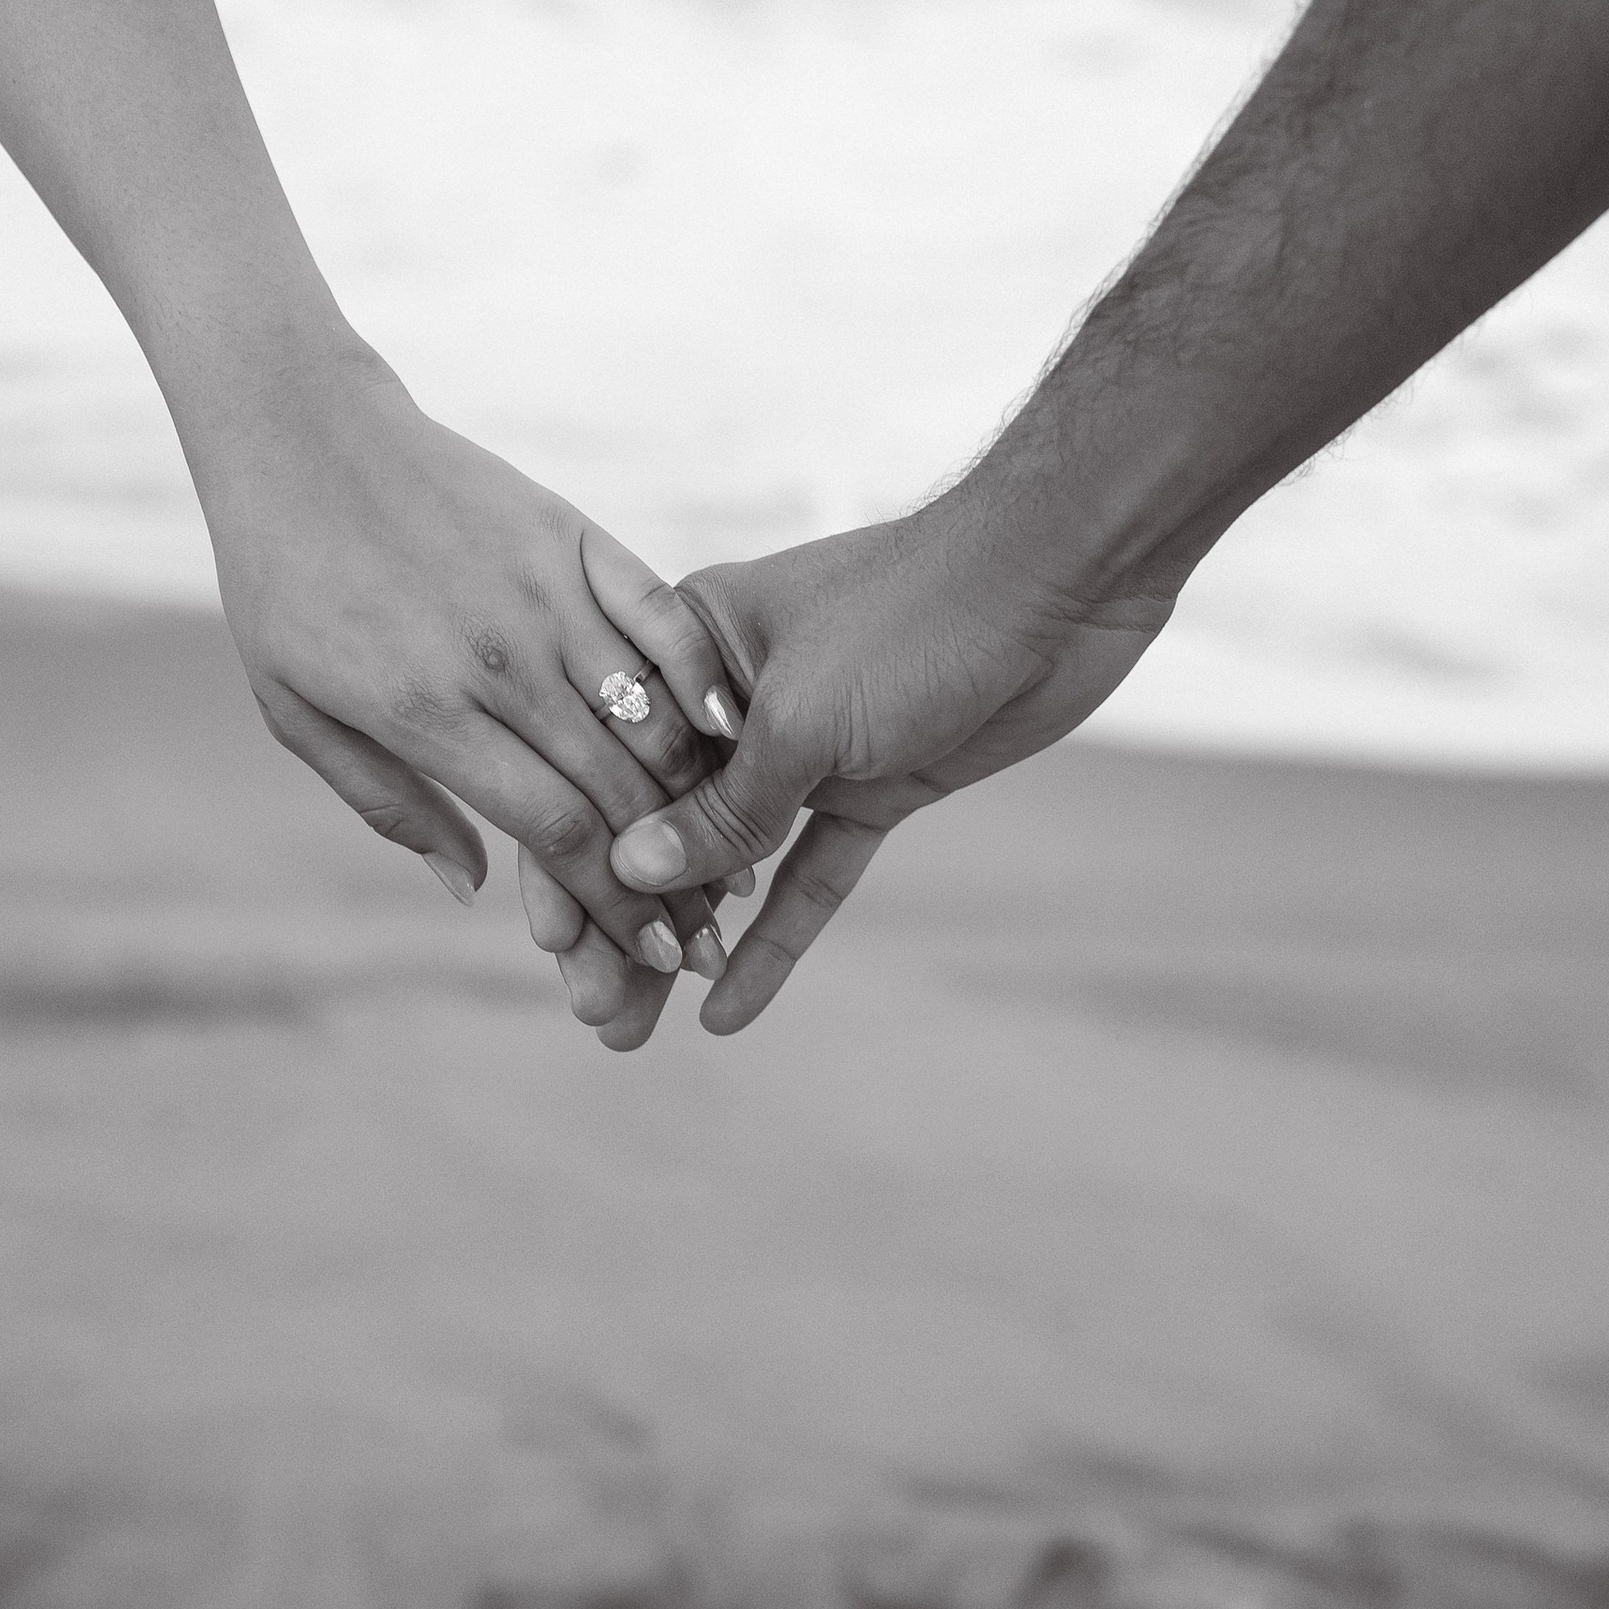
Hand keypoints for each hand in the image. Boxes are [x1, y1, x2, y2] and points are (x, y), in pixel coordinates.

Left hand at [189, 334, 741, 986]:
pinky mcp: (571, 534)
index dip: (614, 900)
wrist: (300, 435)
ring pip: (651, 711)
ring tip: (735, 856)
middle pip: (617, 789)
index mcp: (426, 712)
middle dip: (672, 876)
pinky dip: (703, 676)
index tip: (650, 955)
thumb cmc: (284, 585)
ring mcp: (543, 591)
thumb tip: (470, 890)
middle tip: (710, 938)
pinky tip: (735, 728)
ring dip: (702, 796)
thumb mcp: (296, 713)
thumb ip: (387, 805)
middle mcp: (498, 659)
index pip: (555, 830)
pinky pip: (659, 613)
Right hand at [583, 482, 1169, 1031]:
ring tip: (635, 1031)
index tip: (549, 947)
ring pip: (730, 863)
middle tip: (596, 1015)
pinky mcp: (872, 783)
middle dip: (626, 920)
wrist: (1058, 577)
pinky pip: (810, 874)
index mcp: (689, 647)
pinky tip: (728, 1006)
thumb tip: (629, 874)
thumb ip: (721, 808)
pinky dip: (774, 939)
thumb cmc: (914, 611)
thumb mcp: (799, 718)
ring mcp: (806, 744)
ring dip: (689, 942)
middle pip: (661, 824)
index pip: (607, 765)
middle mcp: (733, 698)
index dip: (574, 856)